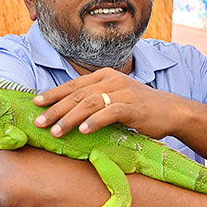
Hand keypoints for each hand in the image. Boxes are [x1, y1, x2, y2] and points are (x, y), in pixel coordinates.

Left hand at [32, 68, 174, 137]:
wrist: (171, 111)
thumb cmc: (139, 107)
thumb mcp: (114, 97)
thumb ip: (94, 100)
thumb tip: (66, 111)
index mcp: (104, 75)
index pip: (73, 85)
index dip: (53, 94)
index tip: (36, 103)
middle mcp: (112, 80)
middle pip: (77, 94)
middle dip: (55, 109)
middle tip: (39, 122)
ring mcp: (123, 92)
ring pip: (90, 103)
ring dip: (70, 118)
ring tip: (56, 131)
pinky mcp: (133, 107)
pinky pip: (110, 112)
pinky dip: (95, 121)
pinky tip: (83, 131)